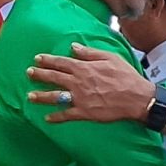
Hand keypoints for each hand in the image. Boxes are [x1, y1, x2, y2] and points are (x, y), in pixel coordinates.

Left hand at [25, 44, 153, 122]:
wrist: (136, 98)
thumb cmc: (126, 76)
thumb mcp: (110, 58)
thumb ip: (90, 52)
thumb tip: (74, 47)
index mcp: (84, 68)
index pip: (61, 62)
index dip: (48, 60)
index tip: (37, 58)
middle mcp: (78, 82)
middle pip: (54, 77)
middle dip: (39, 75)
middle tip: (29, 73)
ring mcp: (80, 98)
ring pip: (55, 97)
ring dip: (41, 96)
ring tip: (30, 96)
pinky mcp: (84, 113)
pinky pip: (66, 115)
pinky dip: (56, 117)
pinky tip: (47, 119)